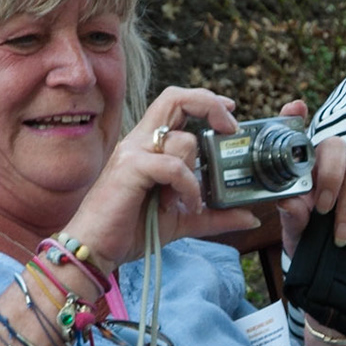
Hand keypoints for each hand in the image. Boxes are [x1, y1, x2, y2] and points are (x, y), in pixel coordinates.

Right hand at [62, 86, 259, 263]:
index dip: (205, 100)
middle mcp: (139, 141)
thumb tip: (250, 217)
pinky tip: (187, 206)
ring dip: (196, 173)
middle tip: (231, 129)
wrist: (94, 248)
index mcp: (149, 145)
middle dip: (209, 104)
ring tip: (191, 202)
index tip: (229, 112)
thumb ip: (215, 215)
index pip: (175, 103)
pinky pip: (173, 166)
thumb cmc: (130, 230)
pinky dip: (188, 187)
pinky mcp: (130, 169)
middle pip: (174, 97)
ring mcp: (133, 152)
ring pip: (182, 139)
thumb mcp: (183, 220)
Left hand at [275, 101, 345, 258]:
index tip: (295, 108)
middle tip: (323, 209)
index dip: (297, 116)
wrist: (331, 260)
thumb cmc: (307, 235)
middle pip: (338, 146)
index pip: (302, 133)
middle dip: (331, 177)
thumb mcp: (293, 227)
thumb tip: (289, 201)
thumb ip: (291, 214)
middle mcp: (335, 163)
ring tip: (338, 236)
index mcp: (308, 165)